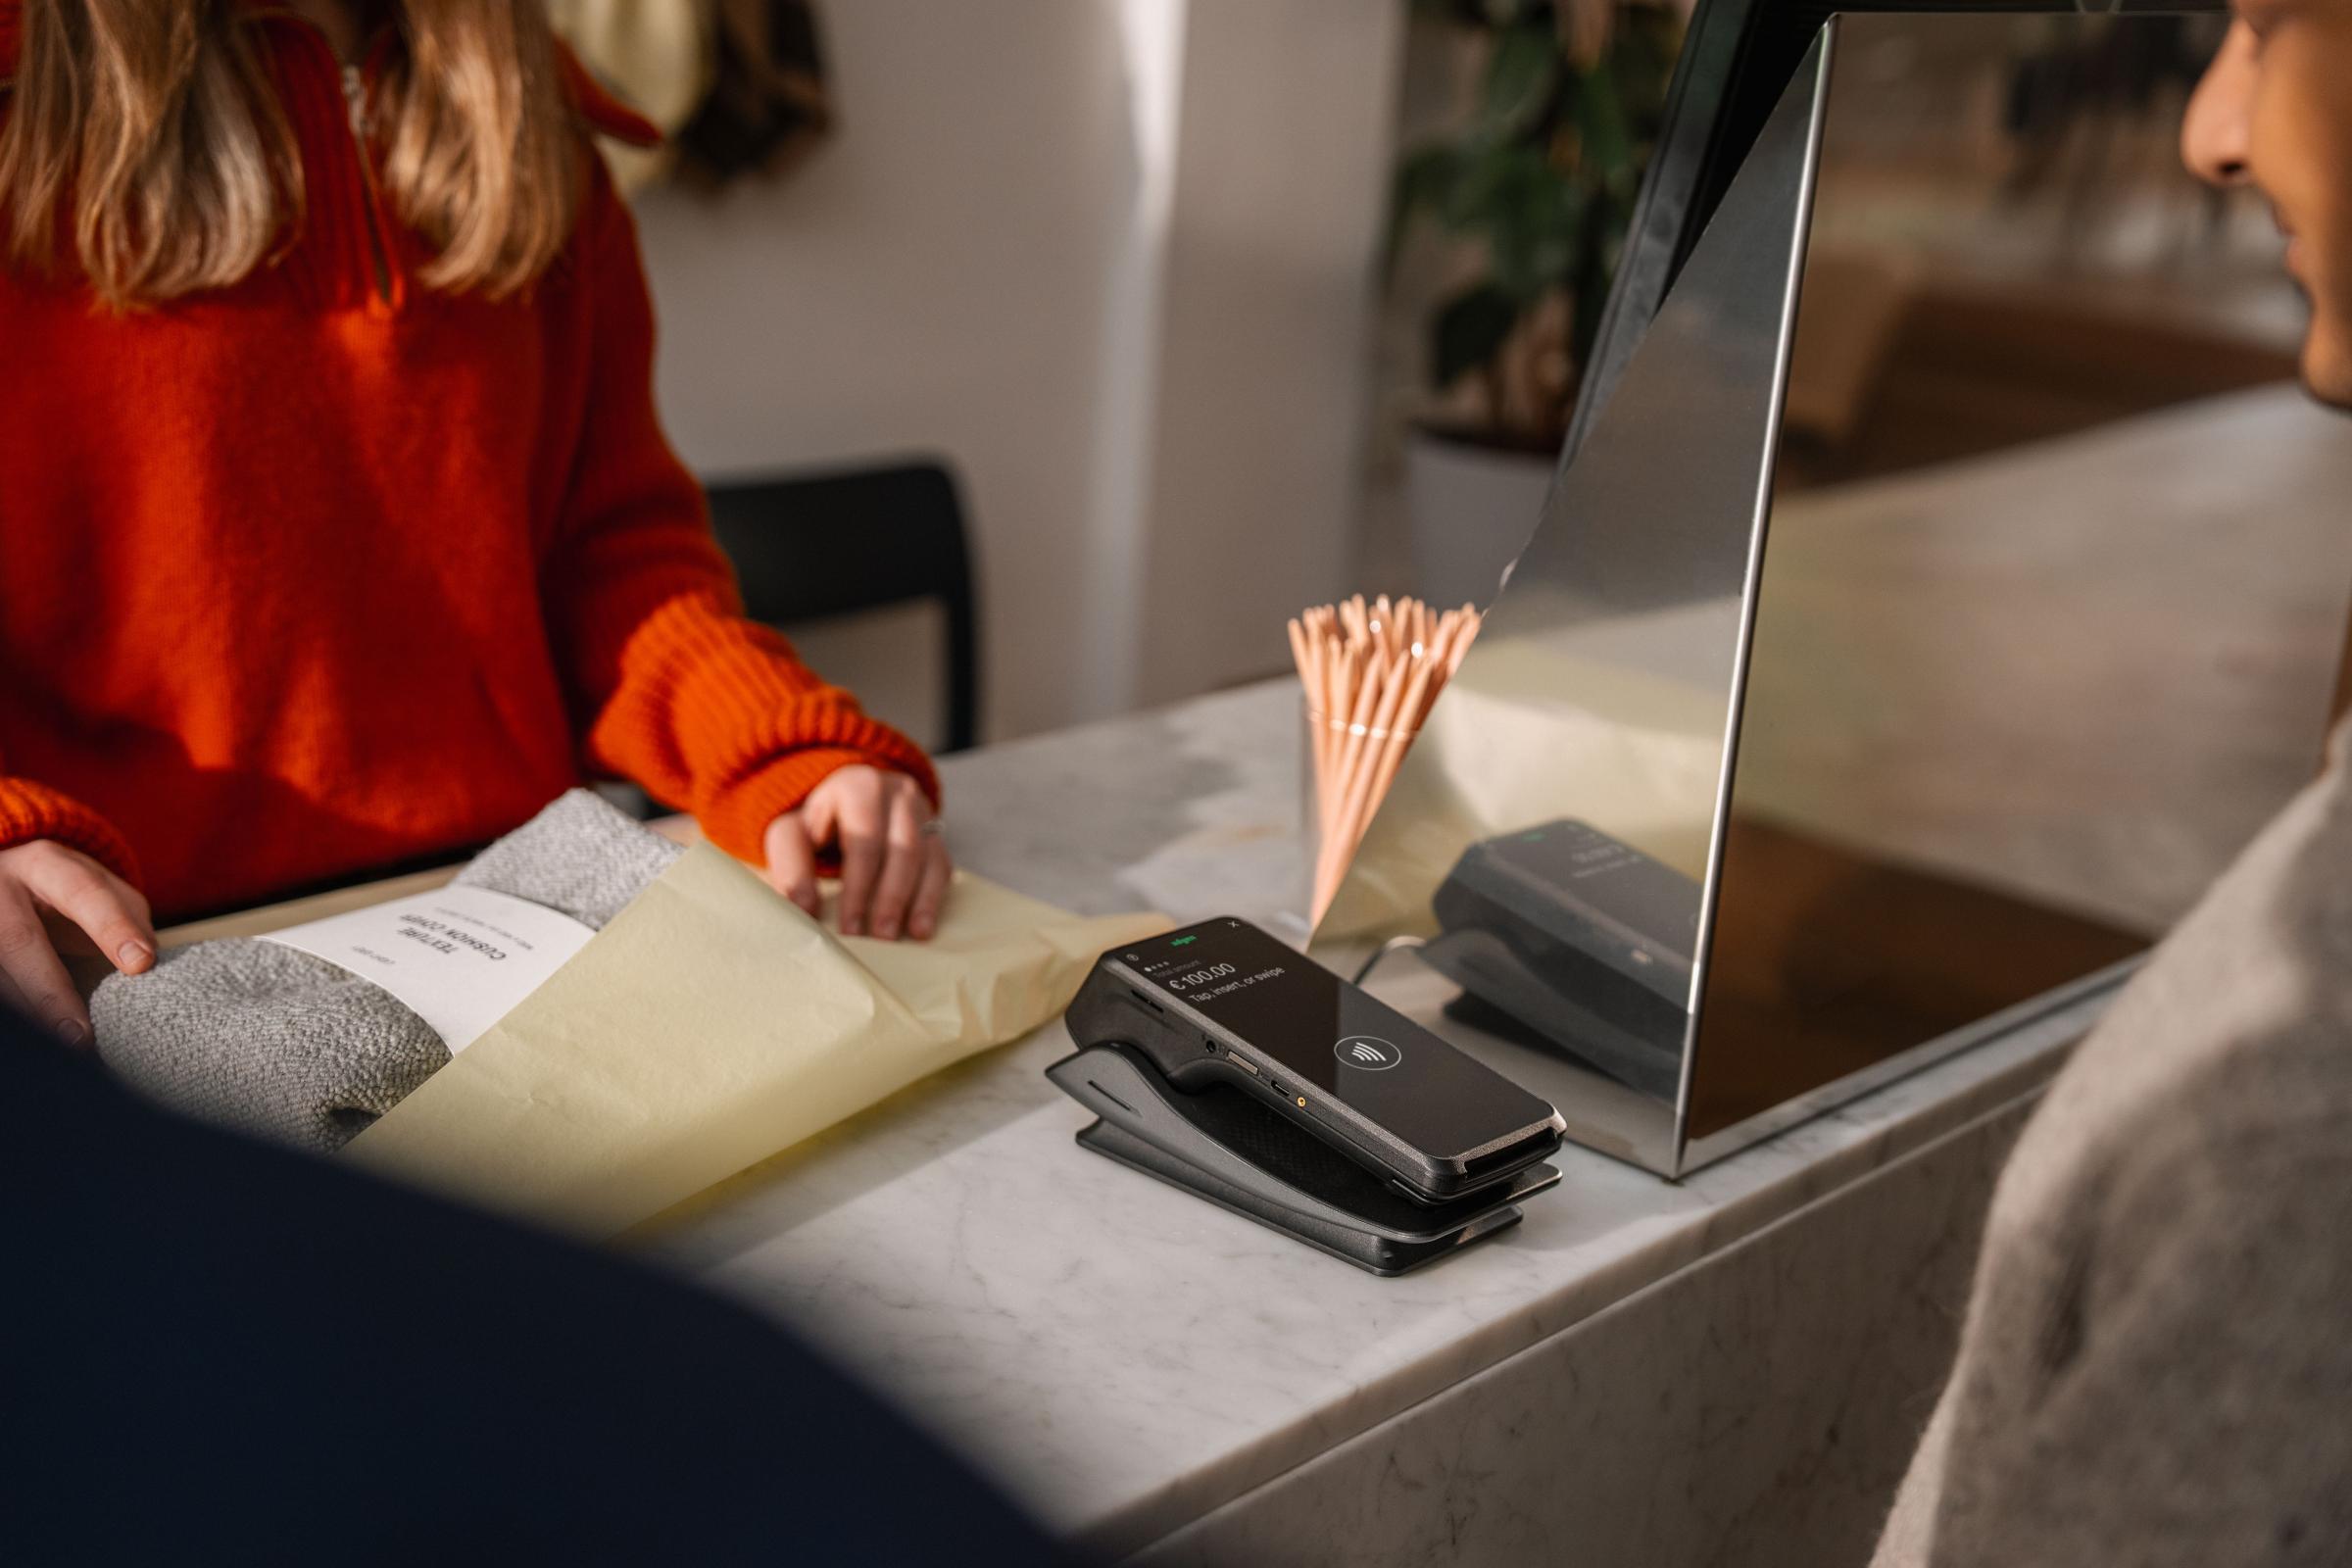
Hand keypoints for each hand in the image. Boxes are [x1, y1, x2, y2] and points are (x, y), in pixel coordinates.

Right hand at [0, 840, 155, 1045]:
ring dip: (26, 1010)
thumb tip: (144, 965)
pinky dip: (15, 1010)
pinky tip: (36, 1034)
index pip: (84, 893)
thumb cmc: (66, 893)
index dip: (112, 928)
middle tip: (80, 1037)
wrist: (7, 882)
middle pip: (18, 940)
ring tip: (59, 1046)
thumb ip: (128, 921)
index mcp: (46, 865)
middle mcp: (0, 887)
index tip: (140, 964)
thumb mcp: (102, 890)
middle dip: (49, 992)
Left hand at [760, 766, 950, 940]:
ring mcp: (921, 812)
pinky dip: (932, 899)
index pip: (863, 842)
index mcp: (858, 787)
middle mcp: (897, 793)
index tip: (849, 929)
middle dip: (891, 898)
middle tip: (880, 938)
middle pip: (902, 849)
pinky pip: (941, 867)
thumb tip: (804, 910)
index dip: (858, 888)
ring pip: (926, 857)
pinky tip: (922, 927)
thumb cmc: (816, 824)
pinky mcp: (934, 834)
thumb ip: (791, 867)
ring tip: (908, 936)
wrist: (843, 803)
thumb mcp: (792, 834)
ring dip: (917, 901)